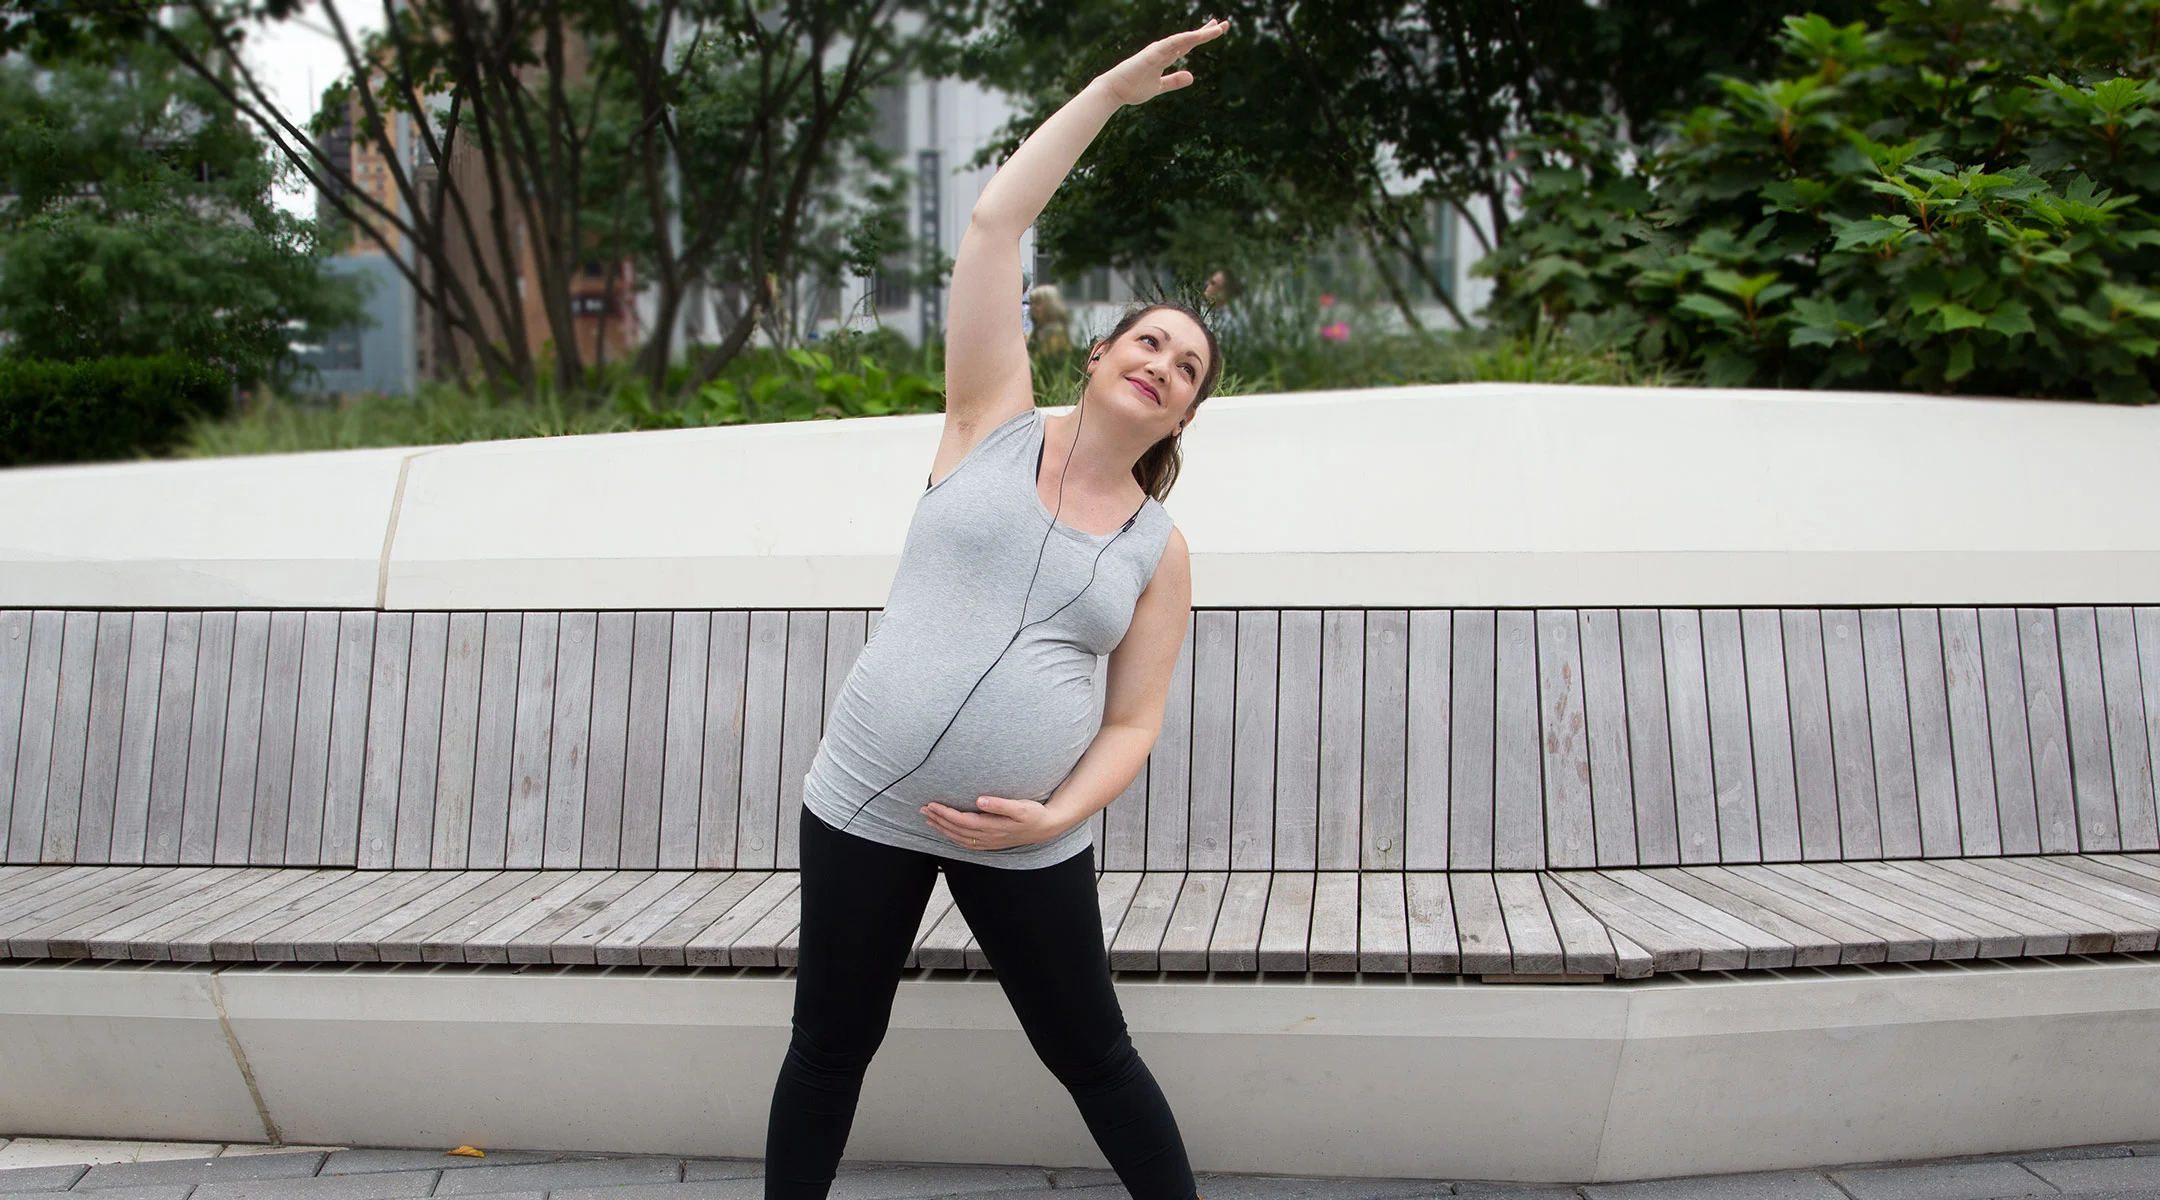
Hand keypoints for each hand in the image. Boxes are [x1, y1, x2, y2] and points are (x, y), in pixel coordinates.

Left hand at [922, 795, 1066, 850]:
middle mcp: (988, 837)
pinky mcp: (991, 843)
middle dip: (938, 819)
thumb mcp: (1021, 807)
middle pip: (956, 829)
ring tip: (929, 819)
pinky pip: (966, 843)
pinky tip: (947, 832)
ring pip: (959, 837)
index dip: (945, 813)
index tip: (932, 805)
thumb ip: (1000, 804)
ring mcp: (989, 842)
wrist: (1046, 828)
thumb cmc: (1034, 814)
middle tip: (923, 809)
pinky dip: (953, 838)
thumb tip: (980, 800)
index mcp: (992, 826)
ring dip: (942, 829)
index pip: (961, 820)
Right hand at [1097, 18, 1229, 106]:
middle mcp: (1163, 50)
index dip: (1202, 37)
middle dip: (1206, 31)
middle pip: (1189, 38)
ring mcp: (1158, 50)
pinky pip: (1172, 44)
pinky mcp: (1152, 54)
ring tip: (1217, 28)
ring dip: (1200, 33)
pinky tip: (1197, 36)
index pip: (1187, 45)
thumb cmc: (1132, 88)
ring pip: (1184, 39)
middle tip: (1224, 23)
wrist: (1114, 91)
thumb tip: (1192, 76)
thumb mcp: (1159, 87)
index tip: (1216, 30)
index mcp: (1165, 57)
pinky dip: (1185, 39)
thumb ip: (1174, 81)